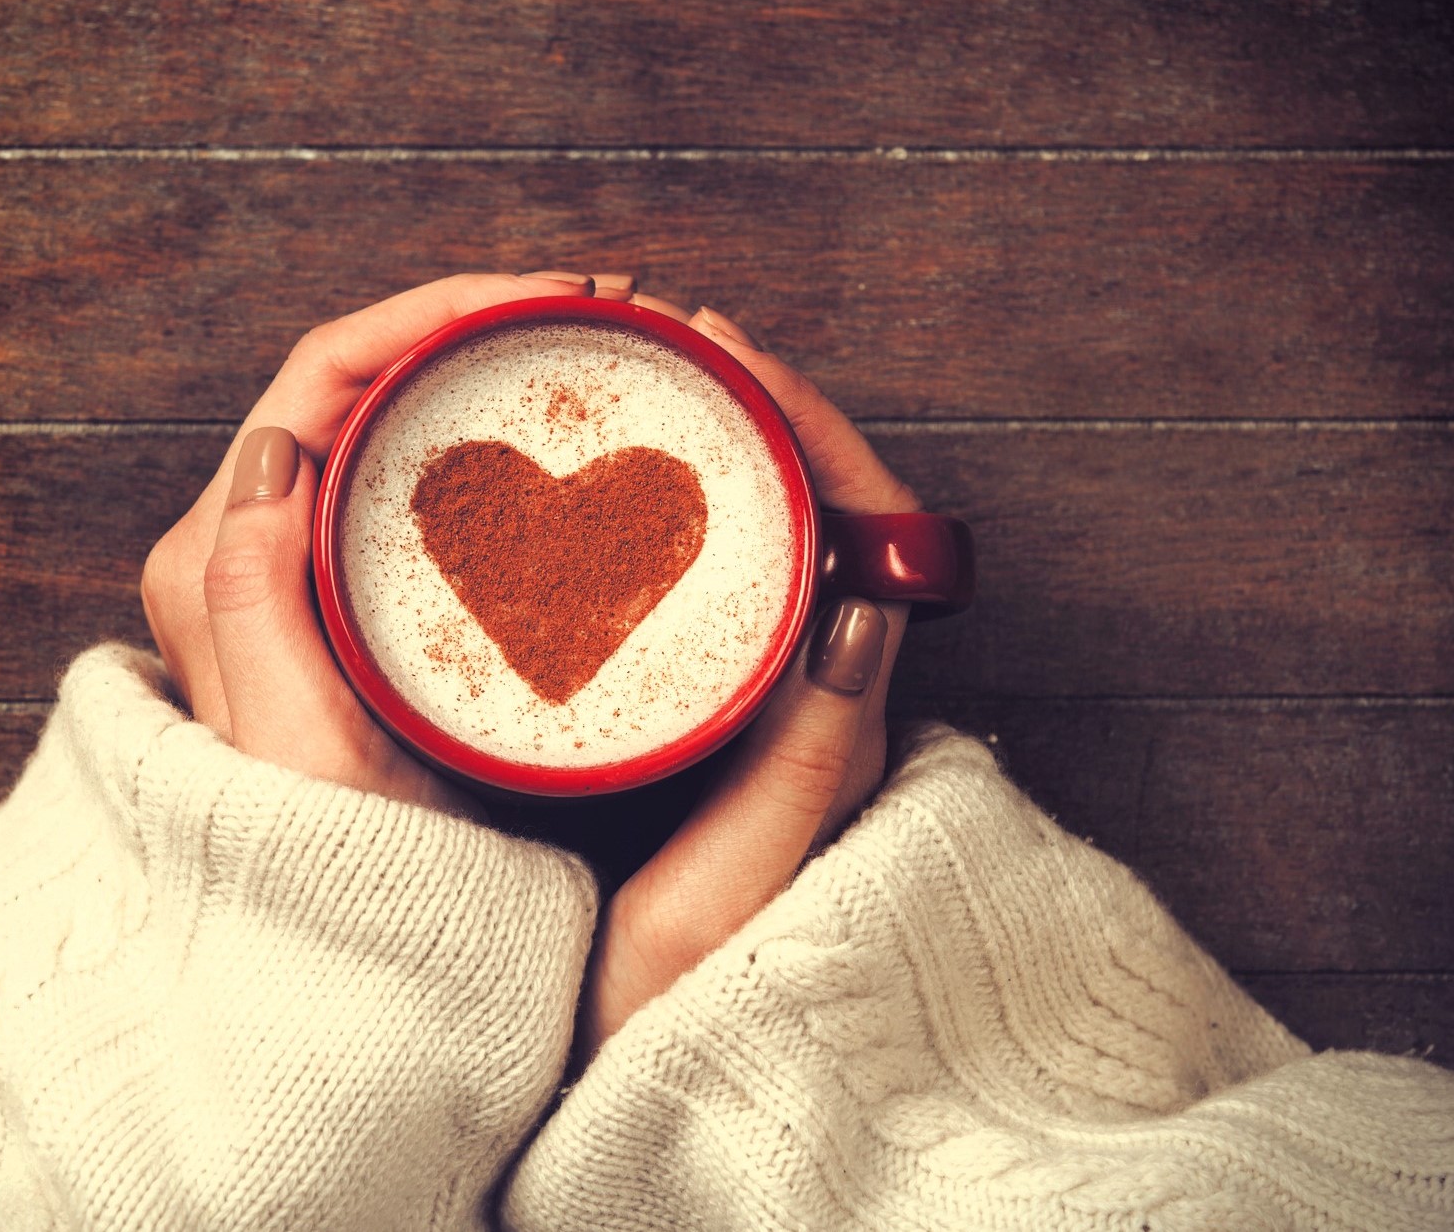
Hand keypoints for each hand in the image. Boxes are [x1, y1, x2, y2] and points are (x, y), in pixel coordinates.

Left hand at [140, 271, 606, 816]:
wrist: (362, 965)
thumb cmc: (337, 868)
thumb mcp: (295, 743)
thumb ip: (251, 595)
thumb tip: (274, 445)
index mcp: (218, 559)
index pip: (323, 378)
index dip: (436, 313)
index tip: (548, 301)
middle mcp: (247, 551)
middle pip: (360, 382)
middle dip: (476, 324)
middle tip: (599, 314)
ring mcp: (303, 574)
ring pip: (391, 425)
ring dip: (485, 372)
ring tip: (594, 352)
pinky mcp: (357, 604)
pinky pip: (415, 484)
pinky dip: (487, 438)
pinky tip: (560, 437)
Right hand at [575, 298, 920, 1057]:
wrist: (656, 1109)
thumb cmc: (688, 1016)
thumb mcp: (738, 890)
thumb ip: (808, 760)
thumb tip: (864, 607)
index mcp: (845, 719)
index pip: (860, 524)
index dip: (798, 420)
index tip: (723, 353)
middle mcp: (817, 698)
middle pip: (807, 509)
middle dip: (746, 409)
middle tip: (658, 343)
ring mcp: (758, 709)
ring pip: (750, 542)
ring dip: (702, 455)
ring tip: (628, 391)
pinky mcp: (702, 730)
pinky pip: (698, 591)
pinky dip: (654, 525)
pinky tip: (588, 504)